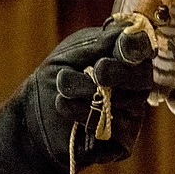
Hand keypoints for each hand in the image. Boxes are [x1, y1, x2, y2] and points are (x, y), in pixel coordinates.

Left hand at [31, 20, 155, 168]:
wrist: (32, 117)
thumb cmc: (53, 79)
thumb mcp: (70, 54)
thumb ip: (97, 44)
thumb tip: (128, 33)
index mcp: (123, 56)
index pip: (142, 47)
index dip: (137, 47)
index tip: (124, 48)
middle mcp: (134, 84)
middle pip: (141, 76)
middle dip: (118, 72)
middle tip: (98, 71)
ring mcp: (131, 112)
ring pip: (123, 101)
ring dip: (87, 91)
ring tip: (61, 86)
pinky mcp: (123, 140)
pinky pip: (114, 127)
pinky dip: (84, 114)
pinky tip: (64, 106)